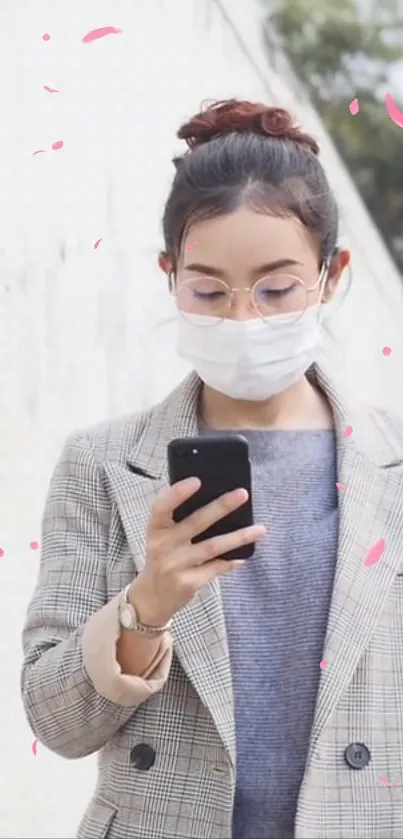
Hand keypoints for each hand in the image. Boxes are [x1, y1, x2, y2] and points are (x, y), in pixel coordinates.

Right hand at [129, 477, 265, 626]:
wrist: (152, 598)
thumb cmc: (162, 558)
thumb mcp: (161, 537)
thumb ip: (178, 520)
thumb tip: (214, 496)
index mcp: (155, 529)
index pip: (162, 507)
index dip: (178, 493)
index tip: (197, 481)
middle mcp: (163, 546)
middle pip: (195, 523)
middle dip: (221, 507)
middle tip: (243, 494)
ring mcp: (175, 566)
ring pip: (212, 547)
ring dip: (238, 537)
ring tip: (260, 529)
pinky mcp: (188, 583)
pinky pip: (215, 568)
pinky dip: (230, 561)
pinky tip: (243, 556)